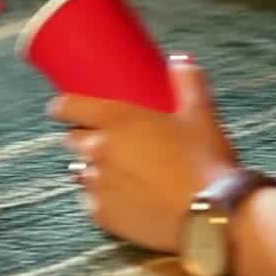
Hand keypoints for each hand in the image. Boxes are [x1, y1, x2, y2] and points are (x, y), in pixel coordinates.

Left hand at [52, 55, 241, 252]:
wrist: (211, 214)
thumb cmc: (205, 161)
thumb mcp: (201, 114)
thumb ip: (188, 83)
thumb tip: (181, 60)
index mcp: (117, 120)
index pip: (68, 107)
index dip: (63, 107)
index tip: (63, 109)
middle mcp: (99, 150)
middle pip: (73, 140)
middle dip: (84, 138)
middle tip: (106, 141)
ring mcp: (97, 184)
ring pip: (82, 172)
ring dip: (96, 170)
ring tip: (121, 174)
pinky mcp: (102, 215)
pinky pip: (93, 202)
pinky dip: (104, 199)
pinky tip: (124, 199)